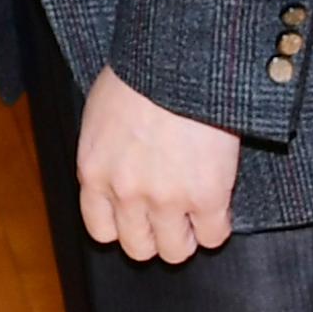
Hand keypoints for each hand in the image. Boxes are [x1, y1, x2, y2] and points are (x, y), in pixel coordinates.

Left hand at [74, 67, 241, 263]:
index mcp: (94, 171)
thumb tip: (117, 166)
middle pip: (138, 247)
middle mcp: (126, 193)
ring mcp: (166, 199)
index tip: (137, 216)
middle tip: (170, 216)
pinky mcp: (207, 197)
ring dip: (187, 235)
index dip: (122, 225)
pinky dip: (217, 225)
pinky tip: (218, 203)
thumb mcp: (102, 113)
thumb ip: (106, 151)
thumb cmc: (140, 72)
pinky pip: (213, 235)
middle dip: (155, 234)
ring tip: (195, 213)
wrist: (178, 61)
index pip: (100, 229)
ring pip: (175, 250)